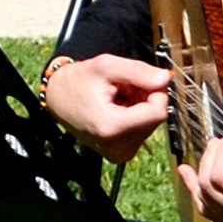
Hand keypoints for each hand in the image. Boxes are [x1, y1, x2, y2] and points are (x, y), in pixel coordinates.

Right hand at [42, 51, 171, 166]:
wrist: (57, 99)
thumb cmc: (77, 81)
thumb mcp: (105, 66)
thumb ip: (138, 71)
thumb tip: (165, 79)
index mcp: (111, 128)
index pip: (158, 112)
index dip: (155, 92)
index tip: (141, 80)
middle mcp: (116, 147)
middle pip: (155, 119)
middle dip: (145, 99)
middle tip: (122, 87)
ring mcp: (118, 154)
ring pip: (150, 125)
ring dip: (140, 107)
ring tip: (117, 98)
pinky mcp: (119, 154)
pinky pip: (141, 132)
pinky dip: (135, 117)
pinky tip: (117, 109)